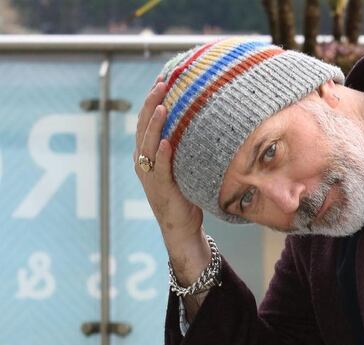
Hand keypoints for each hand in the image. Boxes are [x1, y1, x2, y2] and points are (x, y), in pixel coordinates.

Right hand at [133, 79, 202, 242]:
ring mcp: (149, 175)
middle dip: (151, 103)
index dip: (151, 100)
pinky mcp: (159, 188)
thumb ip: (184, 147)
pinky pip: (159, 168)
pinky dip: (162, 155)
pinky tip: (166, 142)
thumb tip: (203, 122)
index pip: (146, 122)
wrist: (180, 227)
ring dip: (155, 124)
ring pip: (148, 144)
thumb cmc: (184, 195)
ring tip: (162, 106)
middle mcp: (143, 161)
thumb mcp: (182, 166)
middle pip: (144, 126)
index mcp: (146, 154)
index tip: (161, 80)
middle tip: (161, 83)